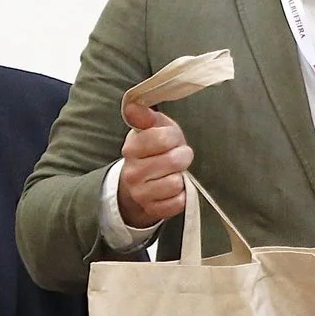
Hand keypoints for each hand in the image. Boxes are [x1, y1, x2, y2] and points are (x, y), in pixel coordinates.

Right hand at [115, 100, 192, 230]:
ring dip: (181, 177)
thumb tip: (133, 106)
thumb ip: (145, 116)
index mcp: (131, 148)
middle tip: (179, 156)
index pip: (163, 138)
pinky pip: (178, 202)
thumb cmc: (153, 150)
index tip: (173, 139)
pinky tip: (175, 188)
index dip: (174, 137)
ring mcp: (141, 193)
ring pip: (176, 183)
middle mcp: (132, 172)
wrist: (141, 181)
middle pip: (173, 161)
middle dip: (182, 156)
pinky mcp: (153, 210)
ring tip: (175, 172)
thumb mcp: (152, 128)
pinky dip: (182, 195)